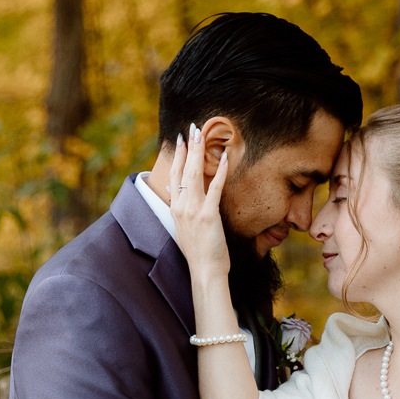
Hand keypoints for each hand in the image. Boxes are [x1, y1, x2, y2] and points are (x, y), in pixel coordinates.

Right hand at [169, 124, 230, 276]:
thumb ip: (179, 209)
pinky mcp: (208, 215)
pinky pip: (214, 189)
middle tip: (192, 128)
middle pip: (183, 170)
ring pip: (194, 174)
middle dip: (188, 147)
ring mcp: (193, 210)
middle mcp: (181, 207)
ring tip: (202, 134)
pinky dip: (219, 172)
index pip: (174, 176)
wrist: (204, 270)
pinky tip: (224, 159)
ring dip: (198, 152)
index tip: (181, 140)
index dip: (178, 157)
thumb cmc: (199, 253)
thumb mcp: (184, 228)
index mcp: (175, 209)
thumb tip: (175, 192)